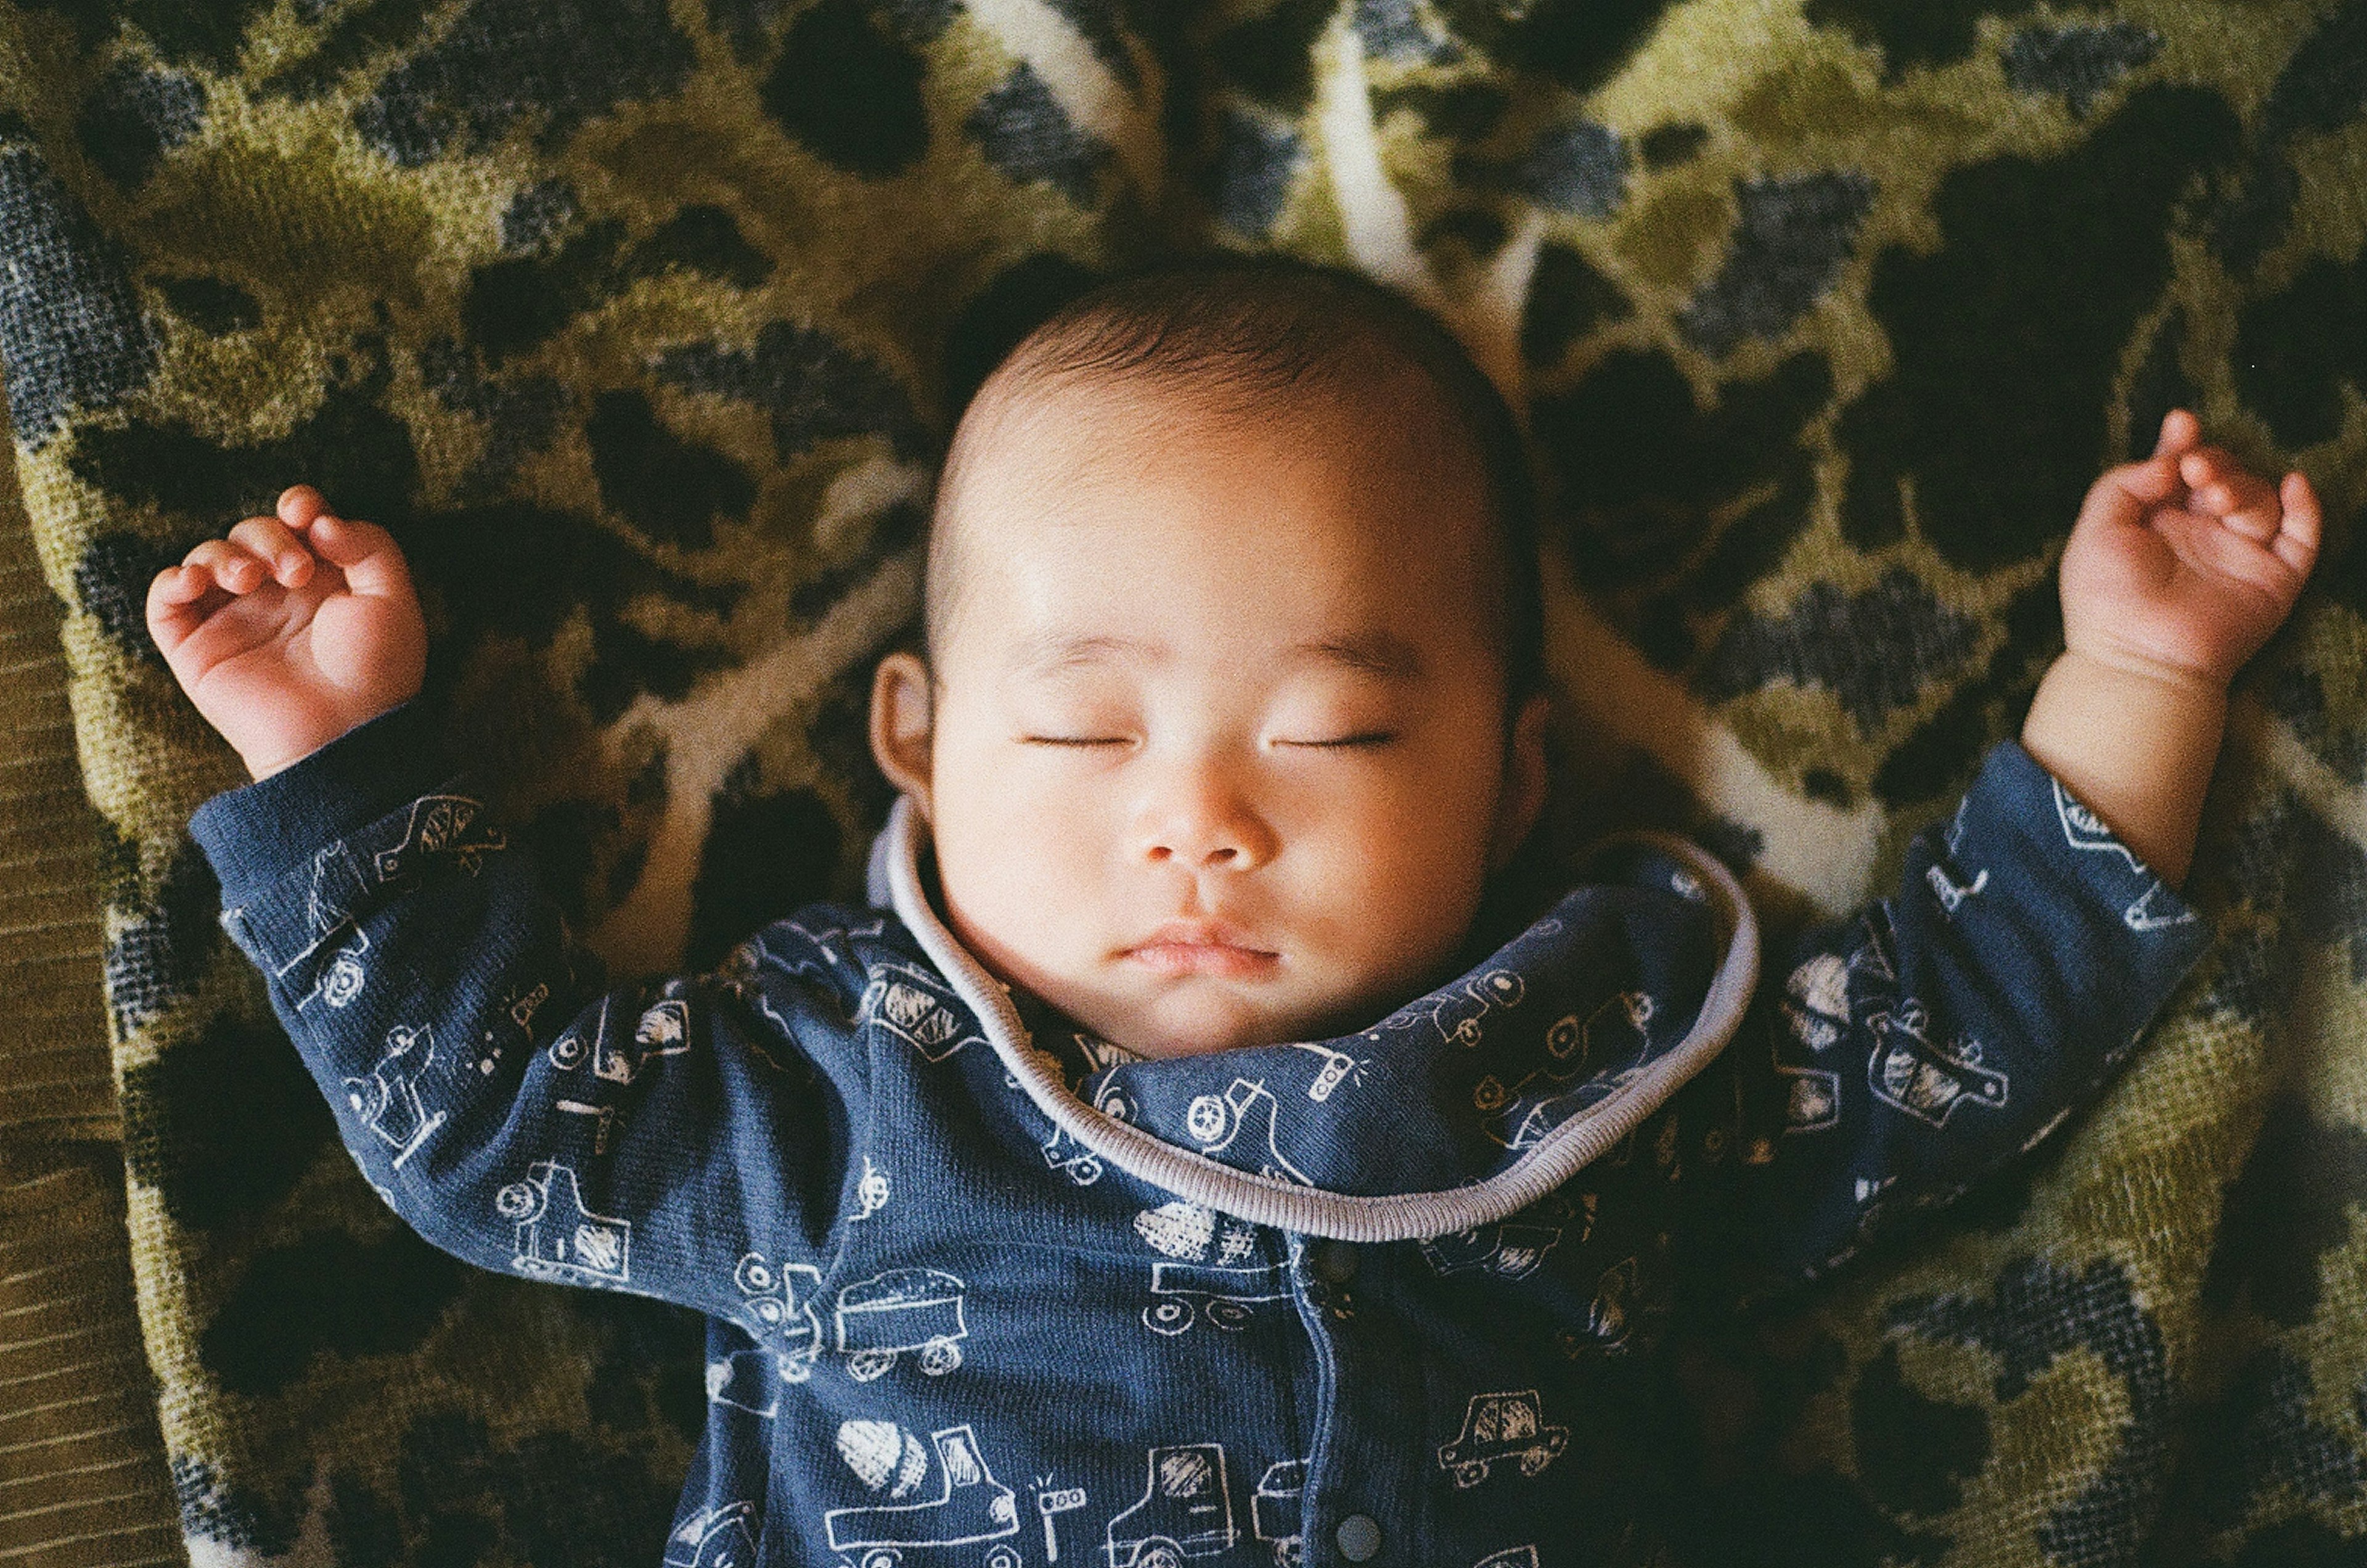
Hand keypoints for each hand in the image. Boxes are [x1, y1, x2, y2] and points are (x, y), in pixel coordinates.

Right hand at [146, 486, 426, 778]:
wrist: (345, 731)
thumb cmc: (375, 669)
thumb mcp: (391, 599)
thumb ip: (367, 545)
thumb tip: (317, 519)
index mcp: (322, 579)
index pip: (295, 521)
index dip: (296, 504)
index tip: (302, 511)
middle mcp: (275, 594)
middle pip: (253, 533)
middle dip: (270, 537)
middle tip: (296, 572)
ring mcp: (234, 619)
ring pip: (208, 557)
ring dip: (223, 554)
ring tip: (250, 579)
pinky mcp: (197, 648)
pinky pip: (164, 602)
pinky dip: (172, 580)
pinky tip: (196, 581)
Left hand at [2059, 409, 2319, 690]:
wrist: (2136, 657)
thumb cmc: (2105, 600)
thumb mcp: (2096, 530)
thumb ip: (2124, 482)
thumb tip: (2172, 457)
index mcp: (2159, 521)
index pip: (2182, 468)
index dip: (2184, 442)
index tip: (2181, 424)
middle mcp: (2202, 534)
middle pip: (2224, 477)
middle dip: (2213, 463)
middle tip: (2194, 469)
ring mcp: (2240, 555)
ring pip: (2259, 500)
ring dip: (2242, 486)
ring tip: (2212, 496)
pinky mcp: (2274, 580)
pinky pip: (2304, 537)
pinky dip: (2307, 508)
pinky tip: (2293, 484)